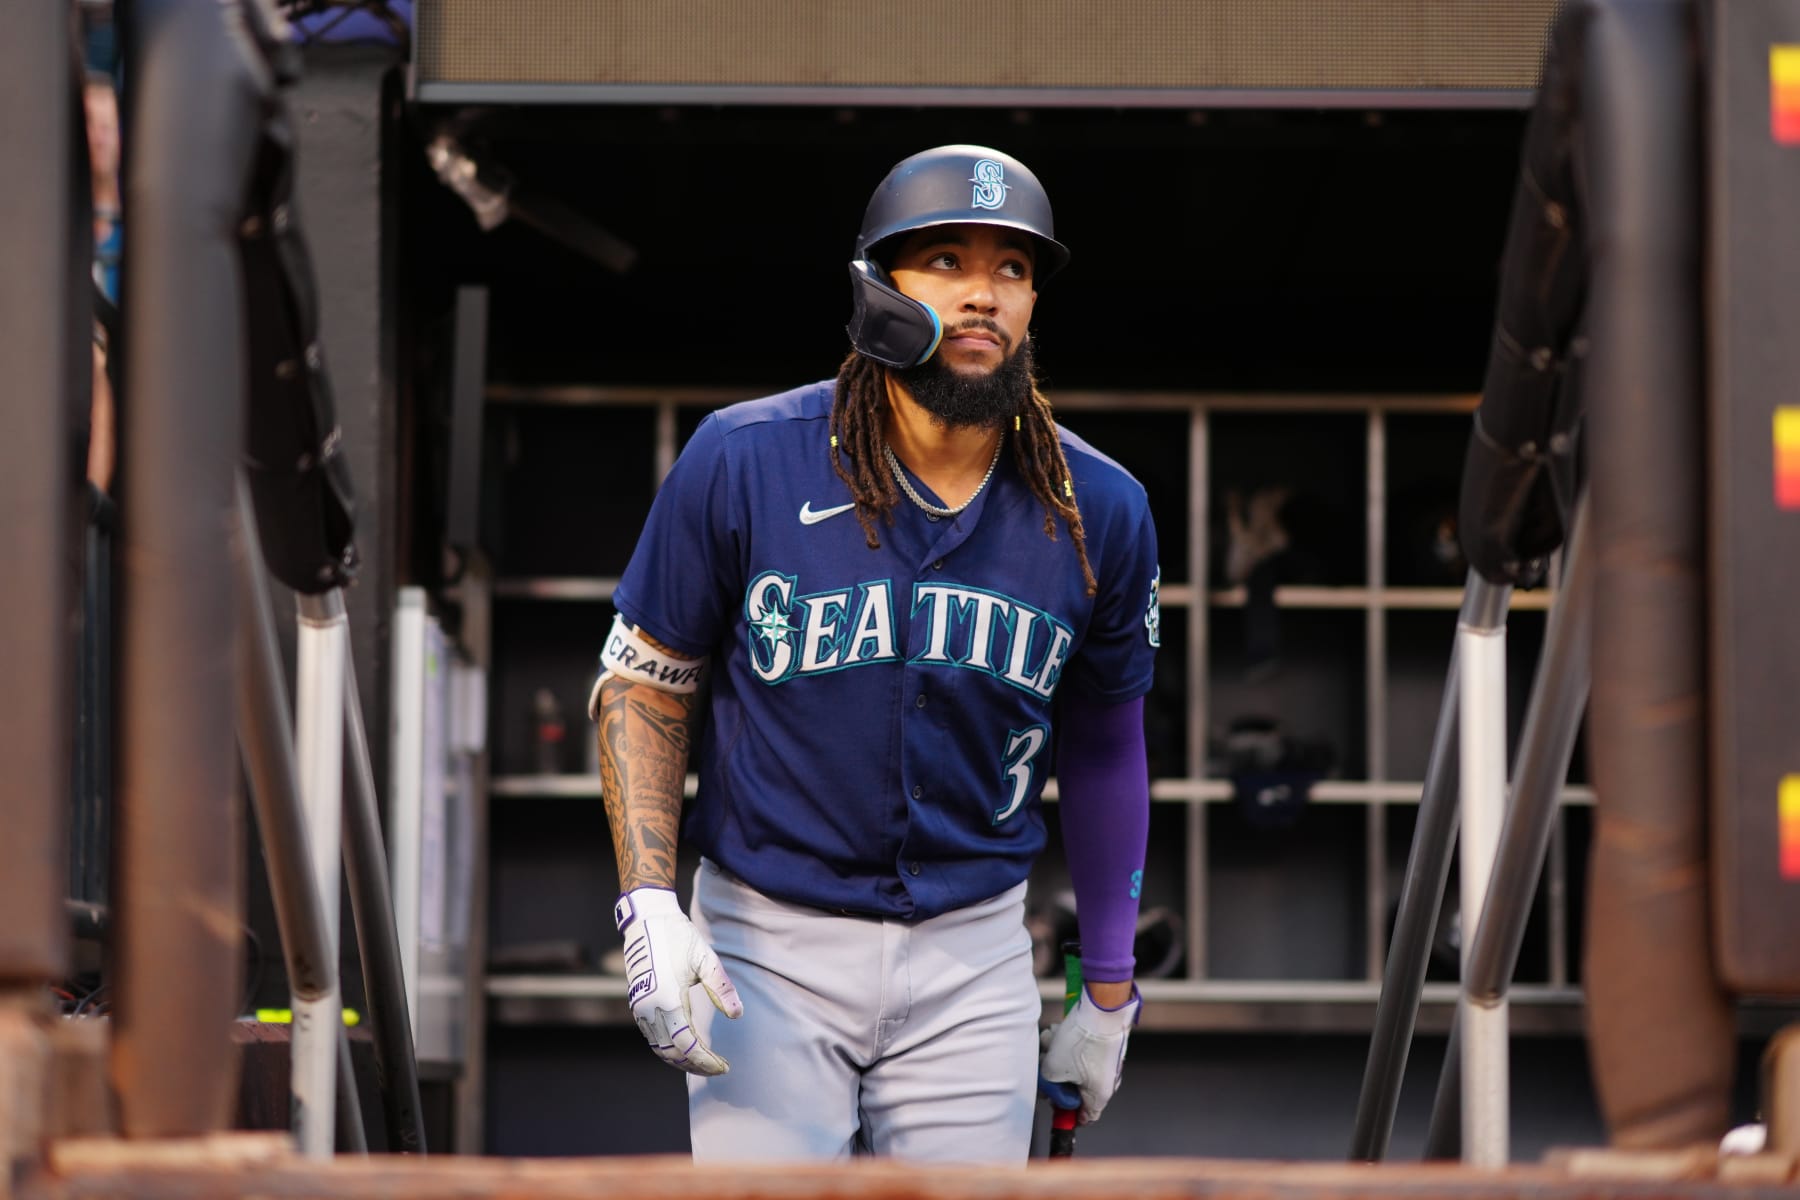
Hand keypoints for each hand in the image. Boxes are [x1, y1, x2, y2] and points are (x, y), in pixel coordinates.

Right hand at [613, 887, 742, 1074]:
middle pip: (672, 1053)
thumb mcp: (706, 960)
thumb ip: (721, 989)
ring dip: (681, 1060)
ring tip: (704, 1062)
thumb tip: (737, 1015)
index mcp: (668, 1000)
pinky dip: (668, 1049)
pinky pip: (652, 1037)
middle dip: (696, 1065)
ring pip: (659, 1048)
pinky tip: (686, 1047)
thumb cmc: (679, 937)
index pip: (687, 1046)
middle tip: (719, 1068)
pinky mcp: (636, 1004)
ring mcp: (639, 1008)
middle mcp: (649, 1009)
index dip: (706, 1061)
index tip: (724, 1067)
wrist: (647, 920)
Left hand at [1039, 982, 1139, 1123]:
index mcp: (1099, 1095)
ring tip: (1051, 1043)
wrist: (1102, 1010)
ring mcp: (1104, 1062)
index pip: (1084, 1117)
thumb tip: (1045, 1088)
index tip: (1053, 1103)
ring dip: (1056, 1056)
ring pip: (1071, 1066)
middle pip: (1074, 1089)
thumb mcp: (1053, 1070)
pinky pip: (1077, 1051)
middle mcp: (1106, 1081)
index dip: (1065, 1113)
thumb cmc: (1082, 1043)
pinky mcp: (1099, 1046)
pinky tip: (1058, 1032)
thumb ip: (1047, 1086)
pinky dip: (1065, 1044)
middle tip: (1045, 1068)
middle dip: (1056, 1077)